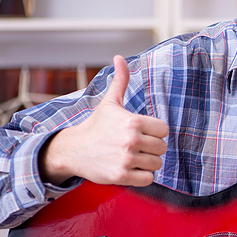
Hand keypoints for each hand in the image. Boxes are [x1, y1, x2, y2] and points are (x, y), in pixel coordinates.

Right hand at [39, 55, 168, 186]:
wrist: (73, 149)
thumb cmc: (96, 125)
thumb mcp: (109, 102)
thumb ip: (121, 80)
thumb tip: (120, 57)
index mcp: (133, 121)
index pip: (164, 130)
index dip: (155, 132)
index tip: (142, 133)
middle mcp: (131, 139)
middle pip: (162, 148)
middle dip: (151, 148)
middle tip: (135, 146)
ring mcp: (126, 158)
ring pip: (157, 164)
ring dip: (147, 163)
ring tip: (132, 157)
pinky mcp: (121, 175)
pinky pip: (148, 179)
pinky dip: (142, 176)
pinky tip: (130, 168)